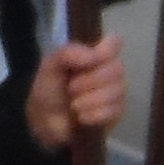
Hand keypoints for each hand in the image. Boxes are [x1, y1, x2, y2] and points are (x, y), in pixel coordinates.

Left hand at [27, 35, 125, 152]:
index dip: (104, 51)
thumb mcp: (50, 67)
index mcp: (96, 54)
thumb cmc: (50, 90)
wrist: (46, 122)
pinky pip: (111, 111)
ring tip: (74, 104)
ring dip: (87, 100)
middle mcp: (112, 70)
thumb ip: (67, 53)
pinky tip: (82, 117)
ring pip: (113, 92)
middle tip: (71, 88)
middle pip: (115, 69)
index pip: (115, 42)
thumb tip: (92, 55)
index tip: (89, 61)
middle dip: (88, 81)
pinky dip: (91, 115)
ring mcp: (117, 92)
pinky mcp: (117, 113)